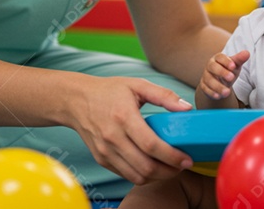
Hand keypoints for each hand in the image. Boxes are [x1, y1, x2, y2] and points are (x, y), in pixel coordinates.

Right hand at [66, 76, 192, 184]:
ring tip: (171, 168)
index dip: (172, 156)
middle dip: (170, 171)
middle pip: (146, 167)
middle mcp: (112, 138)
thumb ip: (164, 95)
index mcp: (124, 117)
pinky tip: (153, 166)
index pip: (151, 145)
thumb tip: (187, 108)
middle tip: (183, 166)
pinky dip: (143, 176)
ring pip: (137, 176)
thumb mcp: (137, 85)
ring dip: (158, 177)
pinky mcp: (101, 159)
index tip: (187, 159)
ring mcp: (105, 151)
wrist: (76, 100)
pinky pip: (126, 175)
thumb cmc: (109, 91)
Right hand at [198, 50, 249, 100]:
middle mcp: (210, 66)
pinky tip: (218, 96)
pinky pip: (206, 89)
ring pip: (209, 80)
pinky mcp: (204, 85)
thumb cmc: (228, 70)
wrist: (221, 82)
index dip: (226, 61)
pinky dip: (212, 93)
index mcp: (218, 58)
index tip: (233, 66)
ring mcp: (206, 76)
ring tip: (227, 92)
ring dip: (218, 86)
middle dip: (221, 72)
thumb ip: (240, 59)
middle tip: (231, 78)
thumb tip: (247, 53)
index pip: (220, 57)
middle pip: (213, 67)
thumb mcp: (235, 65)